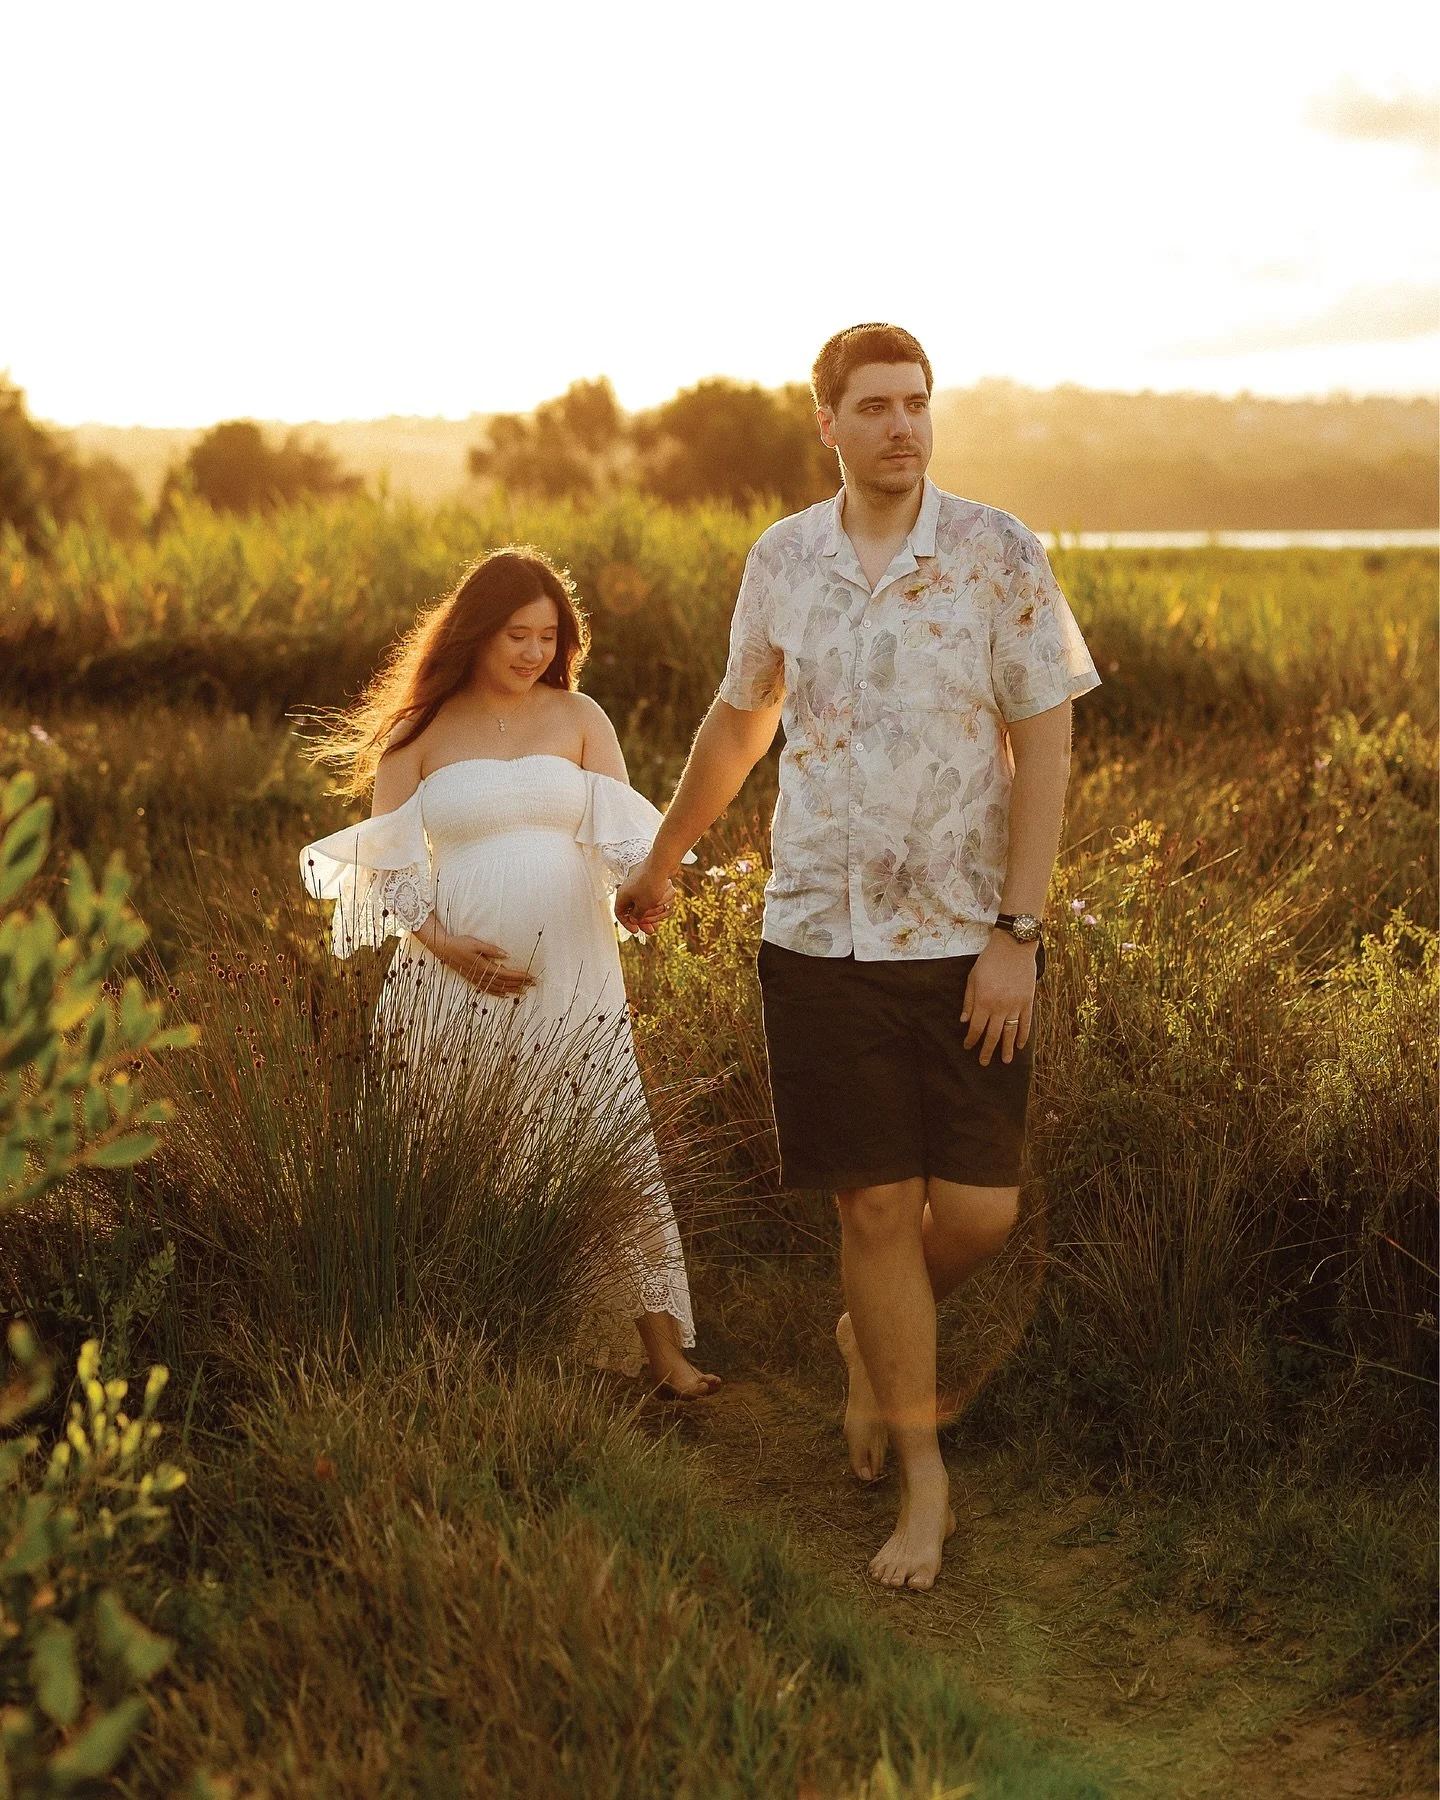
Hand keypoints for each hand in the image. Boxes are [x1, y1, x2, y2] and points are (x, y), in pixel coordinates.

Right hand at [433, 932, 535, 995]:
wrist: (445, 950)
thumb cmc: (461, 944)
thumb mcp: (476, 944)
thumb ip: (492, 950)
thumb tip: (507, 955)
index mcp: (484, 966)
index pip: (507, 974)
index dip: (520, 976)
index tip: (531, 976)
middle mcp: (482, 976)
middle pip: (505, 983)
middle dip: (520, 983)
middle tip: (533, 983)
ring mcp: (477, 980)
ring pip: (498, 988)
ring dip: (512, 990)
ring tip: (524, 990)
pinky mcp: (474, 980)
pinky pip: (488, 990)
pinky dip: (498, 993)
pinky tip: (506, 995)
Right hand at [615, 857, 675, 937]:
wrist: (662, 863)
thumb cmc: (650, 883)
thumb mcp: (643, 905)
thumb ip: (637, 915)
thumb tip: (634, 919)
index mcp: (622, 895)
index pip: (620, 913)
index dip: (627, 923)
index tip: (637, 931)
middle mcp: (629, 890)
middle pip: (634, 910)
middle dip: (644, 920)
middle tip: (653, 930)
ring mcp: (639, 885)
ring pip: (645, 904)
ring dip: (653, 912)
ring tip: (661, 917)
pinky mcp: (650, 882)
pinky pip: (653, 896)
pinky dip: (658, 902)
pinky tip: (666, 905)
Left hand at [961, 934, 1037, 1066]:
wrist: (1013, 947)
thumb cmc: (989, 961)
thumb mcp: (972, 978)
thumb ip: (969, 1000)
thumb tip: (965, 1021)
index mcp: (983, 1001)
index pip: (976, 1028)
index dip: (971, 1039)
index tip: (968, 1046)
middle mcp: (999, 1007)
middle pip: (992, 1035)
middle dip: (987, 1050)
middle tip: (984, 1062)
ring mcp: (1015, 1005)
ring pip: (1010, 1032)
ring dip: (1007, 1048)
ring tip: (1006, 1061)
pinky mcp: (1028, 1001)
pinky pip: (1026, 1023)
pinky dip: (1024, 1035)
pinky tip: (1021, 1045)